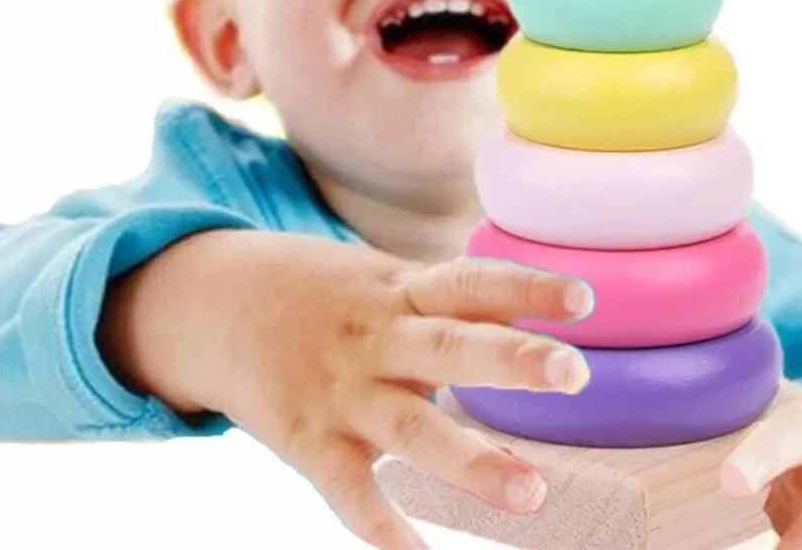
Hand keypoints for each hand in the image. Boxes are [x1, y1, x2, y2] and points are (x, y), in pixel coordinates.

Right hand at [98, 229, 593, 549]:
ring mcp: (342, 389)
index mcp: (401, 290)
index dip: (525, 288)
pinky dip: (381, 524)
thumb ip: (445, 299)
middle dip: (510, 361)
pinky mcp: (307, 438)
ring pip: (411, 427)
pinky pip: (348, 489)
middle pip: (449, 346)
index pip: (470, 282)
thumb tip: (526, 311)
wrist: (217, 300)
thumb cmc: (323, 292)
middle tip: (573, 374)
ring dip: (470, 460)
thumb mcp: (382, 277)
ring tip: (531, 494)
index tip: (583, 299)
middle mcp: (377, 337)